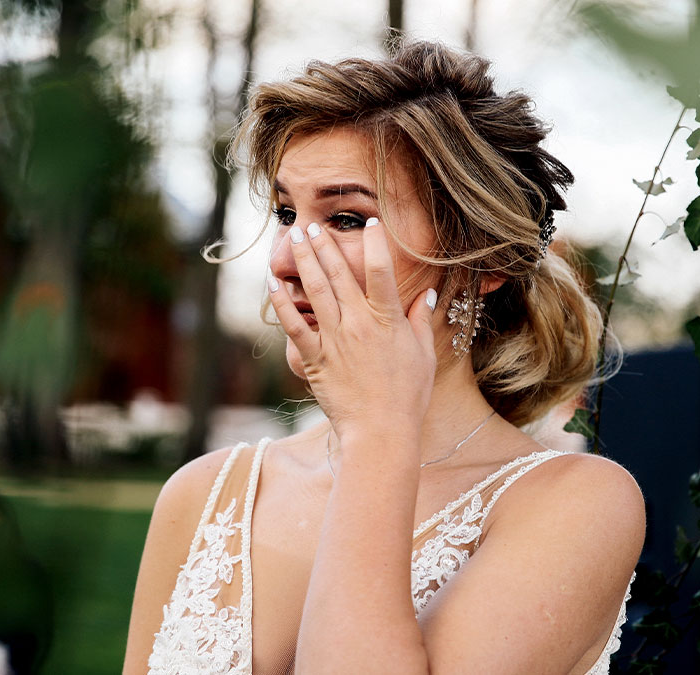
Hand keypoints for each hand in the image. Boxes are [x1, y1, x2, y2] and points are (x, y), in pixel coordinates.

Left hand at [268, 218, 437, 445]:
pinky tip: (272, 284)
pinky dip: (281, 303)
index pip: (381, 270)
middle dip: (324, 244)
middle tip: (313, 224)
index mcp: (388, 320)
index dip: (375, 242)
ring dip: (302, 260)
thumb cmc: (408, 395)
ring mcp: (334, 339)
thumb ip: (421, 320)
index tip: (371, 222)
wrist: (380, 431)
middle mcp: (358, 323)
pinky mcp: (315, 358)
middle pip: (338, 273)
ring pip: (314, 290)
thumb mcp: (424, 354)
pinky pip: (294, 325)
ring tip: (294, 238)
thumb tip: (427, 294)